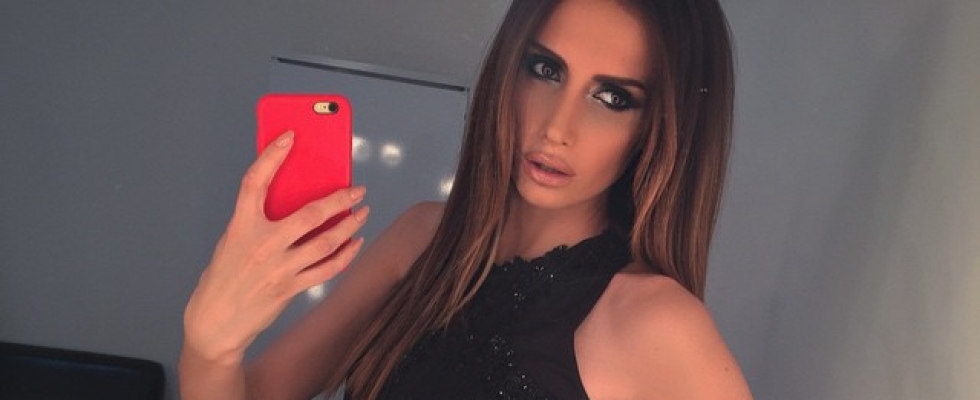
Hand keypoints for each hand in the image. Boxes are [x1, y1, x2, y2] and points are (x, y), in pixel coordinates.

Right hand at [183, 131, 368, 364]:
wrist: (215, 323)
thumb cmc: (224, 276)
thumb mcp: (233, 240)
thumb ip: (258, 220)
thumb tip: (295, 198)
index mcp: (240, 226)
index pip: (254, 182)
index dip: (271, 156)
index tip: (289, 136)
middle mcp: (262, 245)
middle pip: (310, 214)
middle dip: (340, 199)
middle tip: (356, 190)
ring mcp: (279, 268)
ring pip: (326, 242)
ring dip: (350, 226)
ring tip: (362, 214)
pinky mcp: (291, 287)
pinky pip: (327, 268)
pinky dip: (345, 255)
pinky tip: (354, 244)